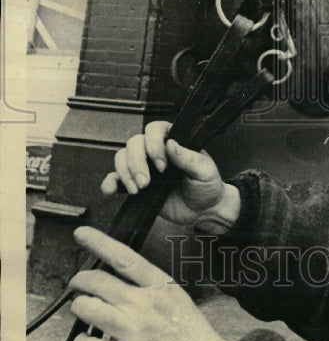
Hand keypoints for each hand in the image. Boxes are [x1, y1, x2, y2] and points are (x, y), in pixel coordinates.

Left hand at [70, 226, 232, 340]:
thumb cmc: (188, 329)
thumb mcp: (175, 294)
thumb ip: (147, 283)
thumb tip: (115, 273)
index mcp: (158, 285)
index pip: (123, 258)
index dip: (99, 243)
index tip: (80, 234)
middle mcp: (142, 305)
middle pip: (96, 282)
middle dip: (79, 281)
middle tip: (77, 284)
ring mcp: (130, 331)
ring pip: (85, 308)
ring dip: (79, 307)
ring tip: (84, 311)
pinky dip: (81, 340)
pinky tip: (89, 340)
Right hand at [101, 121, 239, 232]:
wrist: (203, 210)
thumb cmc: (207, 185)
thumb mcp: (204, 170)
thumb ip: (188, 158)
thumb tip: (171, 143)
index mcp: (174, 141)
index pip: (155, 129)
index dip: (153, 145)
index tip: (162, 166)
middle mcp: (156, 150)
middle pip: (134, 143)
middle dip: (136, 163)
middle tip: (146, 183)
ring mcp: (144, 167)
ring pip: (122, 157)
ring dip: (124, 173)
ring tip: (138, 190)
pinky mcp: (136, 184)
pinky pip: (116, 179)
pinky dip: (109, 183)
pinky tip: (110, 191)